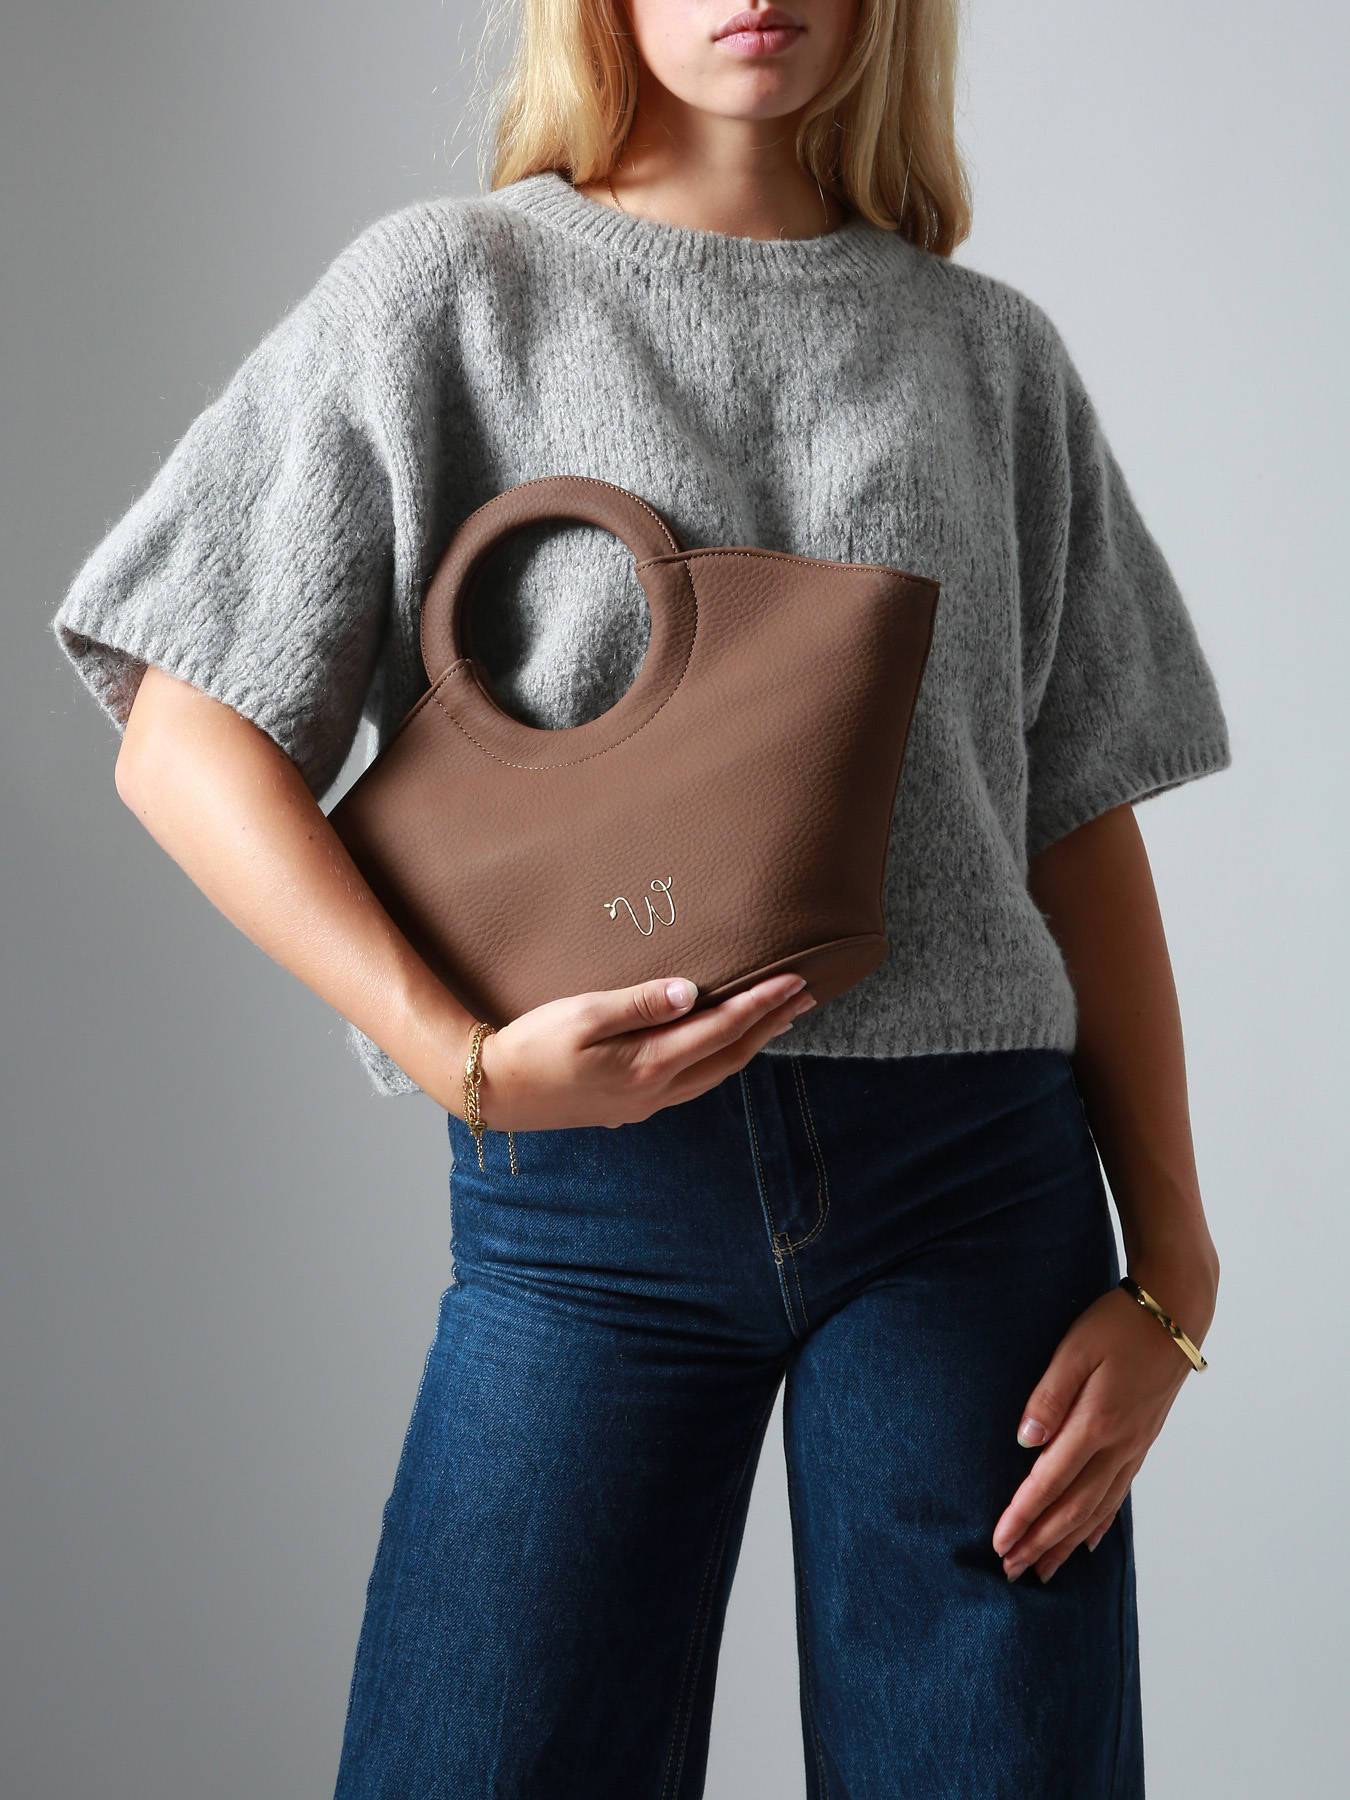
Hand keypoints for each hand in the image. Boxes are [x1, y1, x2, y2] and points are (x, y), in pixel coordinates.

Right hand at [461, 971, 816, 1131]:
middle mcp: (655, 1090)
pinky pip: (692, 1082)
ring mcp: (643, 1104)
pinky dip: (718, 1060)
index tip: (793, 981)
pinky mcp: (629, 1106)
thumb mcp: (581, 1014)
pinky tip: (720, 1047)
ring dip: (748, 1045)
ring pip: (714, 1074)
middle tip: (804, 999)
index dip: (761, 1005)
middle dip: (769, 1026)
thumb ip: (638, 1003)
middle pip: (729, 1056)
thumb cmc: (532, 1045)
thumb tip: (690, 992)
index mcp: (648, 1064)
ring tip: (774, 1020)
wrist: (493, 1090)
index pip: (721, 1029)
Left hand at [991, 1254, 1217, 1581]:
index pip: (1050, 1482)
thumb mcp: (1076, 1348)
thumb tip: (1026, 1441)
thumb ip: (1049, 1395)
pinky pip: (1119, 1494)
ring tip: (1044, 1570)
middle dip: (1040, 1542)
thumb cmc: (1119, 1323)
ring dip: (1067, 1542)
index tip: (999, 1543)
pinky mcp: (1142, 1440)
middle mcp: (1117, 1445)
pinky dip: (1101, 1522)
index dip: (1023, 1516)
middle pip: (1073, 1508)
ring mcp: (1134, 1446)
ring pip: (1097, 1509)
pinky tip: (1090, 1541)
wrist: (1175, 1312)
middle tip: (1011, 1571)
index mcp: (1096, 1424)